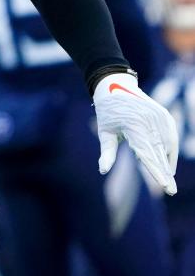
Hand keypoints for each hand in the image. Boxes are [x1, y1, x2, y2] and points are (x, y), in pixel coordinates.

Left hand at [92, 72, 177, 195]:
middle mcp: (150, 122)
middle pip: (160, 153)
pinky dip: (171, 150)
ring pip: (168, 146)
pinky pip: (171, 136)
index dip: (156, 172)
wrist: (116, 84)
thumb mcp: (104, 131)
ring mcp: (160, 118)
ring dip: (168, 163)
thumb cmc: (107, 111)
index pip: (147, 154)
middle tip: (170, 191)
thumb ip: (106, 152)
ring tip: (167, 180)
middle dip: (165, 173)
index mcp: (134, 126)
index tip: (165, 186)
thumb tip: (103, 171)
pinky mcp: (165, 116)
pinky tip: (168, 163)